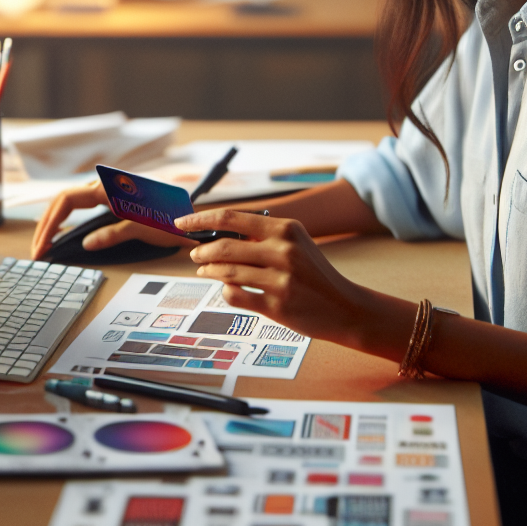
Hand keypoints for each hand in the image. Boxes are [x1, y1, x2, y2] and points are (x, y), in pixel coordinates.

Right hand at [29, 181, 186, 258]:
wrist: (190, 217)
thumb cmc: (170, 218)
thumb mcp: (141, 228)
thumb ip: (112, 234)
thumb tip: (86, 244)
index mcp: (108, 188)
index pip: (66, 200)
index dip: (50, 224)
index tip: (42, 246)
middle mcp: (103, 186)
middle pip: (62, 202)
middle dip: (45, 226)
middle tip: (37, 251)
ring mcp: (105, 192)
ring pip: (69, 204)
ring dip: (53, 223)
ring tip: (42, 244)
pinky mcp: (110, 201)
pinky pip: (80, 208)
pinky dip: (66, 221)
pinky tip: (60, 233)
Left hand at [178, 209, 383, 348]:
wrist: (345, 307)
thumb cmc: (314, 273)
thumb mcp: (296, 243)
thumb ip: (262, 237)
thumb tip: (217, 233)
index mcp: (286, 229)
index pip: (232, 218)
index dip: (200, 219)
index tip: (181, 223)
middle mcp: (284, 251)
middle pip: (224, 247)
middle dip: (202, 251)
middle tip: (195, 254)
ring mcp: (280, 280)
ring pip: (226, 272)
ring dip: (209, 271)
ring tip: (205, 271)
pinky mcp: (277, 306)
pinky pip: (236, 296)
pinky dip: (226, 291)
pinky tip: (228, 289)